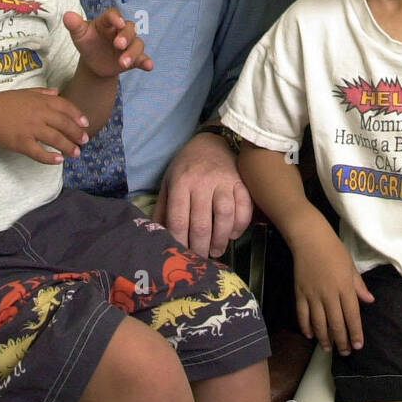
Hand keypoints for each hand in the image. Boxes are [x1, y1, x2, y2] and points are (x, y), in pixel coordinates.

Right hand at [0, 88, 90, 164]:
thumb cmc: (0, 103)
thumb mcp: (22, 93)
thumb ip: (41, 93)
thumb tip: (56, 92)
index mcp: (39, 101)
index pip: (65, 107)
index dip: (77, 116)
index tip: (85, 123)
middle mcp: (38, 114)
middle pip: (64, 124)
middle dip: (77, 133)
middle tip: (85, 141)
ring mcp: (30, 129)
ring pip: (55, 139)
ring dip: (69, 147)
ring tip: (76, 153)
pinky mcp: (21, 143)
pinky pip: (39, 152)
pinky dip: (50, 157)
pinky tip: (58, 160)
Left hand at [63, 8, 152, 79]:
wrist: (93, 61)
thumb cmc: (88, 42)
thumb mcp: (79, 35)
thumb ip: (74, 26)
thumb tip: (67, 15)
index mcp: (107, 21)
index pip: (113, 15)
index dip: (116, 17)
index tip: (117, 22)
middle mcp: (121, 31)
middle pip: (129, 28)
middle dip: (125, 36)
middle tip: (118, 45)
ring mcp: (129, 44)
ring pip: (137, 44)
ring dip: (132, 53)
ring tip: (123, 63)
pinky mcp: (134, 58)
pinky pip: (143, 58)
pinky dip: (146, 62)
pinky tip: (148, 66)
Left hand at [154, 133, 252, 259]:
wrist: (209, 141)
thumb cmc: (185, 166)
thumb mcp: (168, 183)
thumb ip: (162, 210)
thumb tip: (157, 237)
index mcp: (180, 183)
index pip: (178, 220)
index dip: (179, 242)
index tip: (181, 255)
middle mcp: (202, 181)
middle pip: (201, 223)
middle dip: (200, 247)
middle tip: (200, 259)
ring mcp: (224, 181)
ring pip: (224, 216)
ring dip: (220, 239)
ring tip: (216, 251)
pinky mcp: (241, 181)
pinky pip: (244, 206)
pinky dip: (240, 224)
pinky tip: (232, 234)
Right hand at [292, 225, 373, 354]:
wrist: (310, 239)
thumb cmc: (334, 251)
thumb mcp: (351, 267)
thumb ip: (359, 286)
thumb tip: (370, 301)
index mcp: (345, 288)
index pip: (352, 316)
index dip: (355, 332)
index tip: (358, 345)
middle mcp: (329, 295)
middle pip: (336, 323)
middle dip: (341, 341)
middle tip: (345, 352)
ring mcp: (313, 295)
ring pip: (319, 323)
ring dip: (324, 338)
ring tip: (328, 348)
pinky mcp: (300, 293)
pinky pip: (303, 315)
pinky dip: (306, 327)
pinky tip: (310, 335)